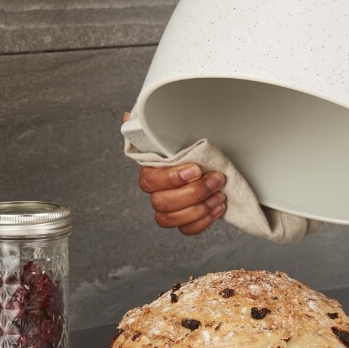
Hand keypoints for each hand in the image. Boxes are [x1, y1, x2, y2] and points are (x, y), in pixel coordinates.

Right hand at [127, 113, 226, 234]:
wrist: (207, 165)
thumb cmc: (188, 150)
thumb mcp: (175, 136)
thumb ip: (153, 129)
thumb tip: (129, 117)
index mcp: (150, 171)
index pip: (151, 181)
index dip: (173, 179)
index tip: (195, 170)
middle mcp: (156, 192)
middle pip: (162, 203)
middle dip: (193, 193)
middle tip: (215, 180)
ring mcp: (169, 209)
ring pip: (171, 219)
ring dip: (199, 209)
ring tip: (219, 195)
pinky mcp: (183, 221)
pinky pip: (186, 229)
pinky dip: (204, 222)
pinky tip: (218, 207)